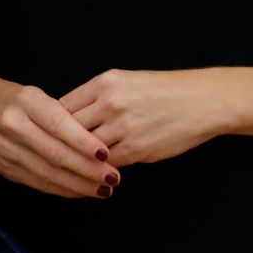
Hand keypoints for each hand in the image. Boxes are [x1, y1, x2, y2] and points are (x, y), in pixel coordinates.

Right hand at [0, 71, 118, 198]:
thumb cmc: (11, 98)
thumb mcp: (34, 95)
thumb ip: (61, 116)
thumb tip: (95, 143)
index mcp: (25, 102)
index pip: (59, 125)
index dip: (83, 142)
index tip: (107, 154)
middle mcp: (12, 126)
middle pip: (55, 153)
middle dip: (87, 169)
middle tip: (113, 178)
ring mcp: (5, 150)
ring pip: (47, 173)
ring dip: (79, 185)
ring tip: (104, 189)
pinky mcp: (2, 169)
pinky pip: (37, 183)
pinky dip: (62, 189)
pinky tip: (81, 191)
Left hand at [60, 67, 229, 165]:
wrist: (203, 101)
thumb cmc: (164, 91)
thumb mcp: (125, 82)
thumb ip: (96, 98)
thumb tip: (68, 120)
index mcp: (104, 83)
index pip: (62, 106)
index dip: (53, 124)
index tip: (49, 134)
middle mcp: (110, 102)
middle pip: (67, 130)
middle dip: (61, 143)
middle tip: (55, 155)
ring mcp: (123, 126)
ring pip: (85, 150)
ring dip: (81, 159)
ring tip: (75, 166)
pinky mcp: (137, 149)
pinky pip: (108, 163)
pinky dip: (102, 168)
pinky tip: (100, 170)